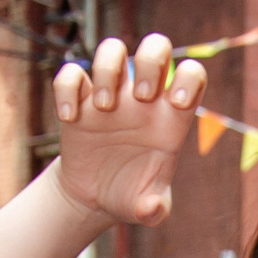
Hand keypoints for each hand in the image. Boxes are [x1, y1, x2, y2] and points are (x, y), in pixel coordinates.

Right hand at [49, 34, 206, 235]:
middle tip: (141, 97)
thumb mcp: (146, 209)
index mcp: (169, 118)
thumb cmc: (129, 194)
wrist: (96, 197)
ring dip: (109, 69)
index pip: (191, 74)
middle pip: (155, 46)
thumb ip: (155, 210)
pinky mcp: (80, 101)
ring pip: (113, 49)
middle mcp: (142, 99)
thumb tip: (150, 209)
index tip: (177, 102)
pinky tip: (70, 118)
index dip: (190, 77)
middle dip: (150, 62)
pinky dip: (67, 89)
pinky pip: (71, 74)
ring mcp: (111, 95)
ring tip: (105, 108)